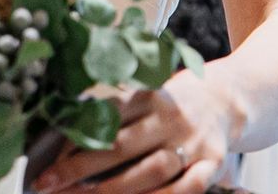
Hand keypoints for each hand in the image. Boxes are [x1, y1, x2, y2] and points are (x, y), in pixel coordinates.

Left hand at [32, 70, 233, 193]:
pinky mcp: (213, 163)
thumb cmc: (176, 101)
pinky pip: (188, 188)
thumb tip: (69, 132)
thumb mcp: (149, 93)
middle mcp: (171, 115)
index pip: (106, 115)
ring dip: (114, 190)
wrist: (231, 96)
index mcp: (150, 93)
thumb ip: (118, 111)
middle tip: (49, 185)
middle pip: (122, 144)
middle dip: (81, 168)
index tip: (47, 160)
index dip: (75, 138)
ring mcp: (193, 140)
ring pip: (152, 170)